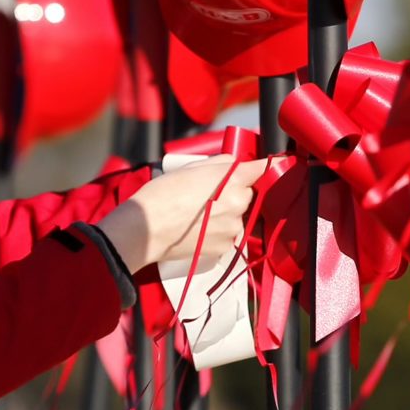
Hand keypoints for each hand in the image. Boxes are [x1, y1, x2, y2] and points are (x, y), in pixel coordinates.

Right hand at [96, 156, 270, 272]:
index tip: (264, 167)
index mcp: (233, 179)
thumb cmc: (163, 194)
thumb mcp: (191, 167)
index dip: (261, 167)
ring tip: (198, 215)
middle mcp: (239, 203)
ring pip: (237, 216)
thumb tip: (234, 163)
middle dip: (233, 192)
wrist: (146, 229)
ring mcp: (233, 227)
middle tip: (207, 195)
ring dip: (225, 214)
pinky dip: (217, 231)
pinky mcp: (225, 246)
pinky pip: (227, 235)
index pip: (261, 169)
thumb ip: (219, 163)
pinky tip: (198, 229)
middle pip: (246, 194)